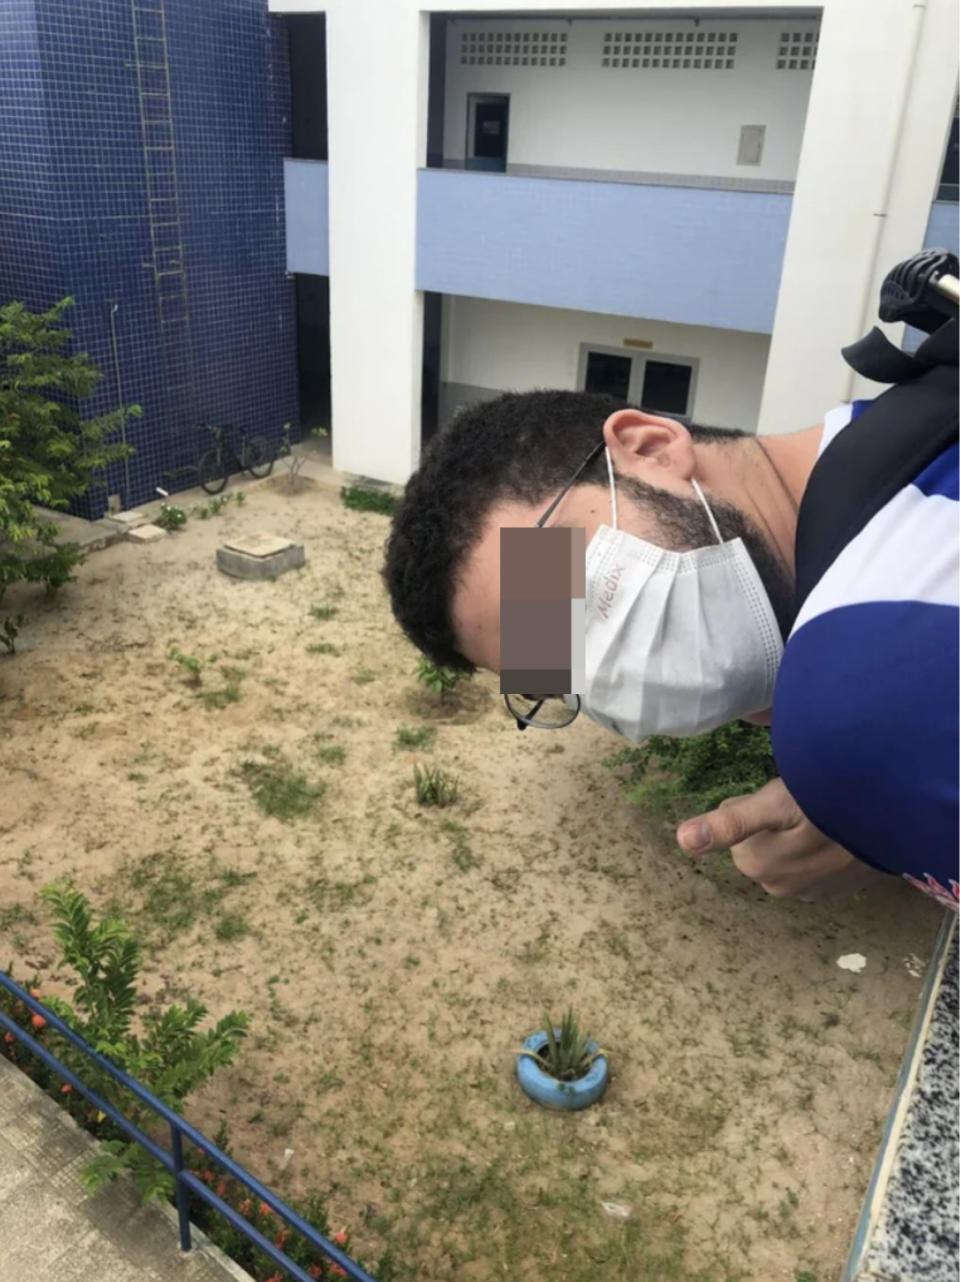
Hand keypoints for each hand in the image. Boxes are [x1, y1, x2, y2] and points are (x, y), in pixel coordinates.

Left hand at [675, 778, 880, 899]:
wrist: (892, 819)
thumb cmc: (826, 805)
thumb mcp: (772, 804)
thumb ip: (729, 823)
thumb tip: (681, 841)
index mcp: (756, 866)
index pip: (733, 830)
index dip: (751, 806)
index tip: (780, 798)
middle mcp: (776, 886)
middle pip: (755, 842)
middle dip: (769, 822)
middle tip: (799, 802)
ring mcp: (807, 892)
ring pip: (781, 851)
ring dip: (793, 835)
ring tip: (820, 816)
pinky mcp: (832, 891)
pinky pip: (807, 862)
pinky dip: (815, 848)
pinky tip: (834, 833)